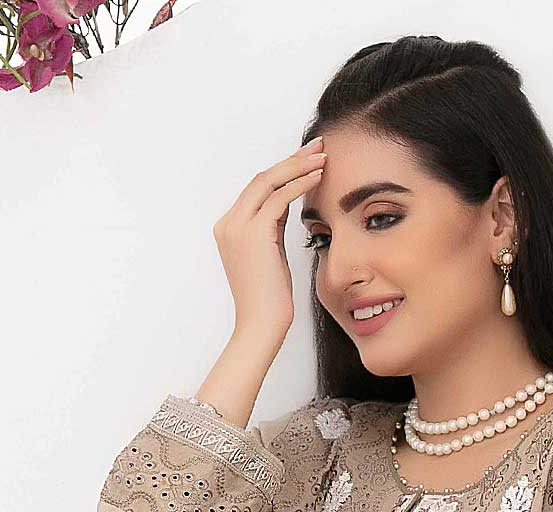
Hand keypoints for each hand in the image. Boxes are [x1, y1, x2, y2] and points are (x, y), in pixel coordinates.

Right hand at [212, 136, 325, 342]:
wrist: (262, 323)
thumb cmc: (271, 298)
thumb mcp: (271, 256)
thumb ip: (272, 229)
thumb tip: (288, 206)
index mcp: (229, 228)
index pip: (258, 189)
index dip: (284, 171)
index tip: (308, 160)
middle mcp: (228, 223)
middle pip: (262, 179)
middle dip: (292, 160)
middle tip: (318, 147)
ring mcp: (238, 227)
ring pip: (269, 182)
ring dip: (298, 166)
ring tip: (324, 157)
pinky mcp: (254, 233)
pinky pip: (279, 198)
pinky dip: (300, 183)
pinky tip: (318, 177)